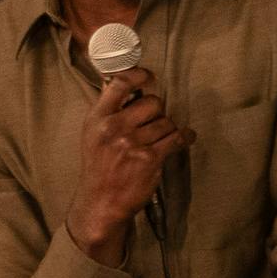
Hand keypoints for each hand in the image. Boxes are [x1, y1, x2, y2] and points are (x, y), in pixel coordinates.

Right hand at [66, 65, 190, 265]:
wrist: (101, 202)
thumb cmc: (99, 167)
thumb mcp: (92, 135)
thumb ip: (107, 111)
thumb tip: (124, 81)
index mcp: (97, 119)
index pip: (120, 83)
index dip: (139, 75)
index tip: (148, 77)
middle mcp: (113, 128)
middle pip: (152, 102)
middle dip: (156, 112)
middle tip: (150, 125)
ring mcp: (132, 143)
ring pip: (166, 122)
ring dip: (167, 130)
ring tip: (157, 141)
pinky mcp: (150, 158)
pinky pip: (178, 138)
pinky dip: (185, 137)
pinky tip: (184, 139)